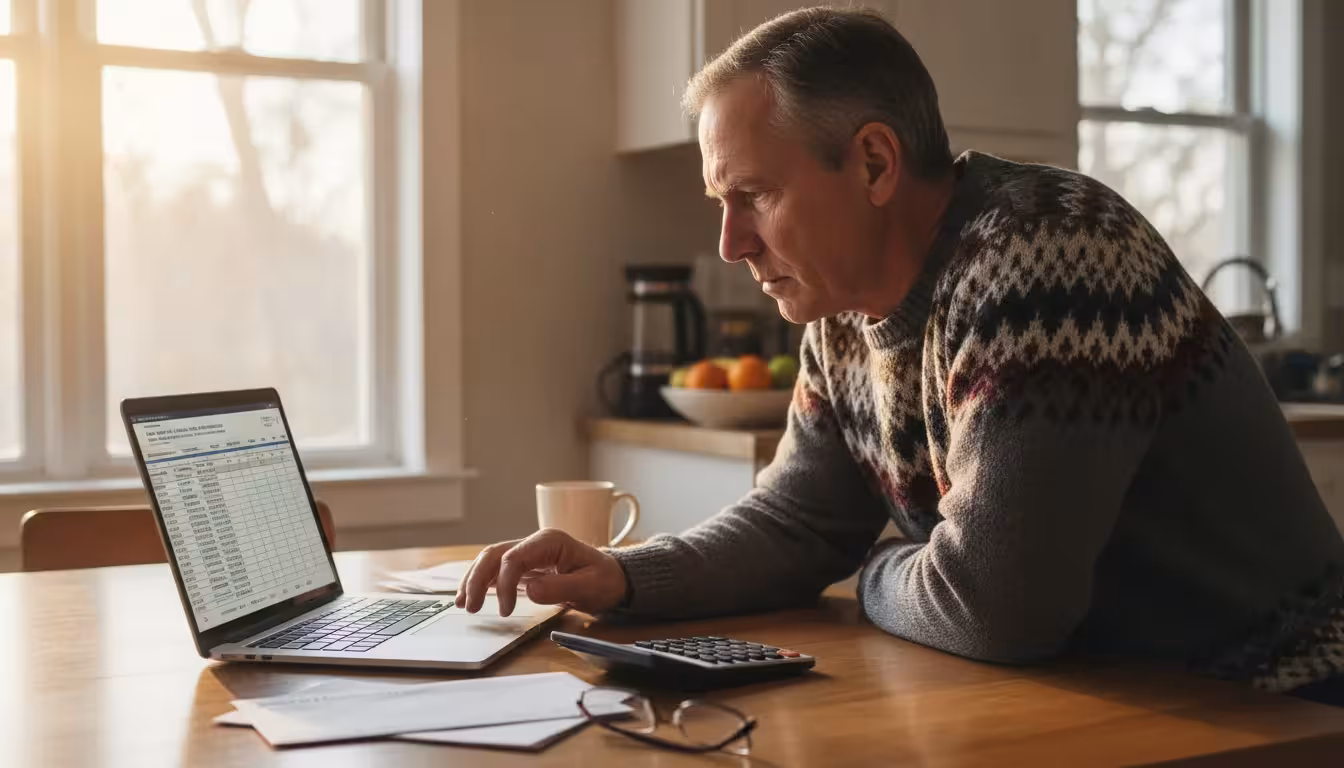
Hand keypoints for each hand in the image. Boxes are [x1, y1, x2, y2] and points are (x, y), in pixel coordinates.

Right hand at [453, 528, 629, 616]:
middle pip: (495, 554)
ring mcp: (528, 552)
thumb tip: (528, 591)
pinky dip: (481, 582)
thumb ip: (560, 588)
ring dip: (473, 579)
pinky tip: (470, 597)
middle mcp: (534, 543)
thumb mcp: (589, 586)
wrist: (613, 578)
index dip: (503, 584)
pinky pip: (497, 569)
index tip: (504, 611)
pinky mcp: (526, 565)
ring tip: (462, 603)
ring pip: (491, 560)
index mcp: (550, 542)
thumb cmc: (604, 580)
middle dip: (477, 579)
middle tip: (468, 607)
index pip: (514, 558)